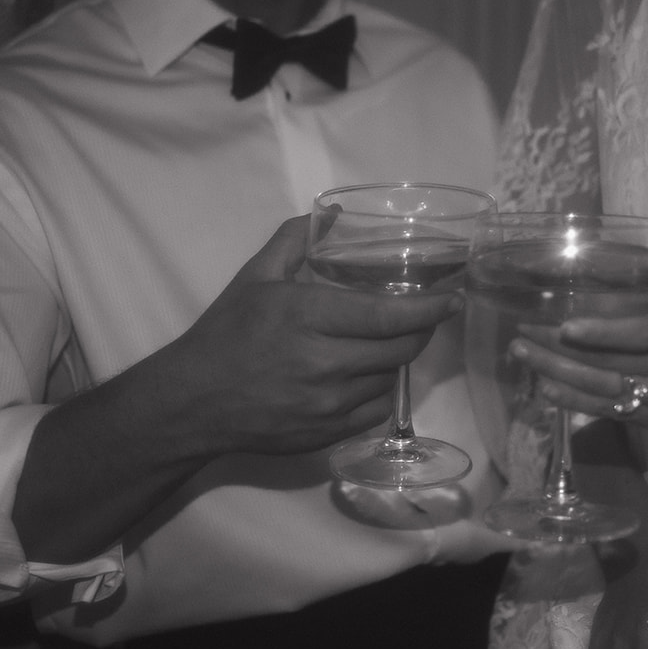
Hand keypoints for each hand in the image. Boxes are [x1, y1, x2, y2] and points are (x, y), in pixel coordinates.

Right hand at [161, 215, 461, 455]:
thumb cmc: (226, 333)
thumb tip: (333, 214)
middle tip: (423, 317)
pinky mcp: (327, 433)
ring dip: (397, 359)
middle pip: (400, 348)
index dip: (429, 308)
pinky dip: (380, 390)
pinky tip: (366, 375)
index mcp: (309, 317)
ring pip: (390, 378)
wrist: (194, 401)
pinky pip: (376, 410)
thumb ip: (294, 240)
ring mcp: (328, 404)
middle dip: (420, 331)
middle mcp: (324, 363)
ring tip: (386, 343)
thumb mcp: (255, 277)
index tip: (453, 300)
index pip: (389, 314)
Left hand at [509, 278, 647, 435]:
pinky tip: (547, 387)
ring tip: (522, 355)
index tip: (563, 325)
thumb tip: (586, 254)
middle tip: (522, 332)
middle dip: (560, 348)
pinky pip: (610, 410)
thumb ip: (643, 279)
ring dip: (557, 372)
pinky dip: (575, 400)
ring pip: (606, 387)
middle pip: (612, 360)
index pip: (641, 331)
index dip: (601, 331)